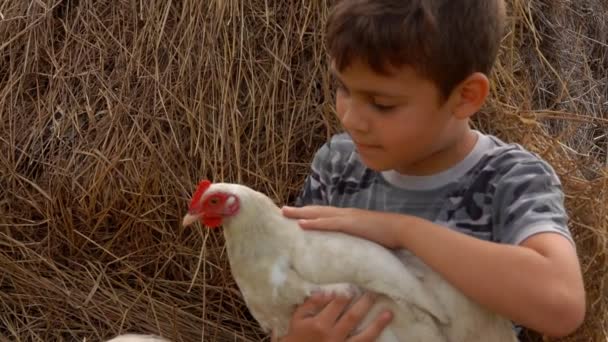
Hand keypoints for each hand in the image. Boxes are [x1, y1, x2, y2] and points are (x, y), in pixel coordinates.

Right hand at [278, 291, 392, 341]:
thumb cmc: (297, 336)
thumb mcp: (298, 318)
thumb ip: (310, 303)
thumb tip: (326, 291)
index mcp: (320, 323)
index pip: (337, 304)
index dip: (348, 293)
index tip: (356, 284)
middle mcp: (333, 335)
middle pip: (353, 316)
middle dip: (365, 303)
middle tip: (375, 292)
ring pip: (363, 336)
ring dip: (377, 324)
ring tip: (388, 313)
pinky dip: (372, 339)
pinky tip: (382, 333)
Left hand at [281, 205, 405, 248]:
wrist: (402, 229)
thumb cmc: (388, 235)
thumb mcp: (368, 236)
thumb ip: (358, 239)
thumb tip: (352, 248)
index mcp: (349, 217)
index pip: (325, 214)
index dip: (310, 214)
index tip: (296, 215)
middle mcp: (345, 213)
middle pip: (317, 211)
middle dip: (299, 210)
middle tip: (282, 210)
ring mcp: (347, 217)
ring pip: (318, 213)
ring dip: (300, 213)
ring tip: (285, 213)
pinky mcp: (350, 224)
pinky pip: (328, 223)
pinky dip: (314, 223)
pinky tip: (301, 224)